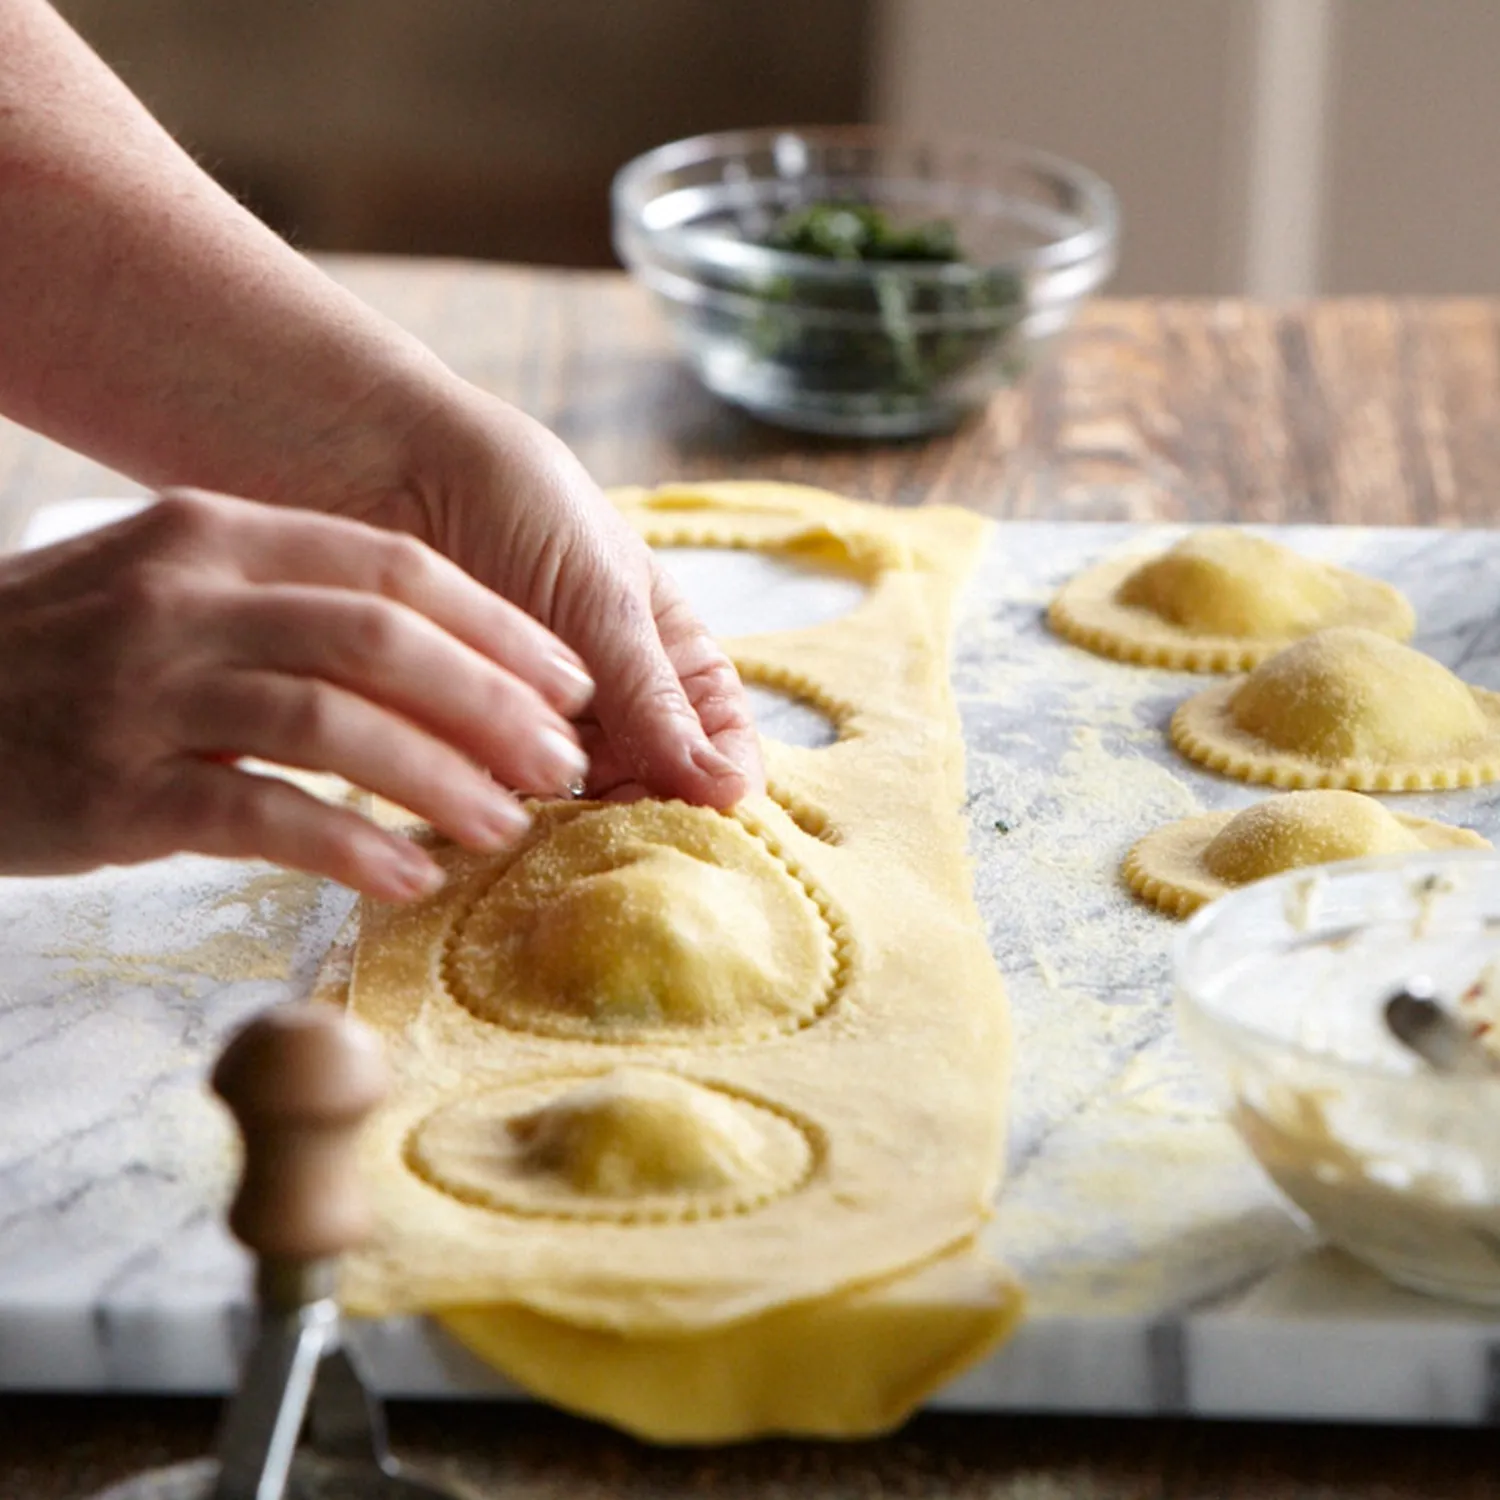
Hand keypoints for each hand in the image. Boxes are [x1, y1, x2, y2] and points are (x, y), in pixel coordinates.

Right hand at [0, 488, 595, 898]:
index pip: (393, 566)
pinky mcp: (114, 788)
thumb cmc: (60, 655)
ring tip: (508, 824)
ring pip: (332, 724)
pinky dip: (349, 846)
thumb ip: (288, 603)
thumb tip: (438, 658)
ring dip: (440, 778)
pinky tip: (409, 876)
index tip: (568, 680)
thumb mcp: (168, 589)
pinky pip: (260, 814)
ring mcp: (143, 690)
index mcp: (214, 533)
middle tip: (565, 760)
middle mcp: (183, 595)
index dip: (497, 625)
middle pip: (380, 638)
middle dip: (493, 701)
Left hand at [360, 392, 764, 807]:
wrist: (378, 464)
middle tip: (628, 838)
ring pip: (579, 811)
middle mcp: (610, 703)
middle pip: (653, 792)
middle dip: (645, 820)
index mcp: (667, 655)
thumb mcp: (601, 597)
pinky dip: (502, 818)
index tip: (715, 813)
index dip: (726, 781)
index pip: (721, 738)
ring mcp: (537, 729)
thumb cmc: (512, 505)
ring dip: (574, 829)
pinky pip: (498, 805)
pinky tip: (497, 819)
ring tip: (560, 829)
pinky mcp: (465, 749)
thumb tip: (729, 793)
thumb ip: (653, 697)